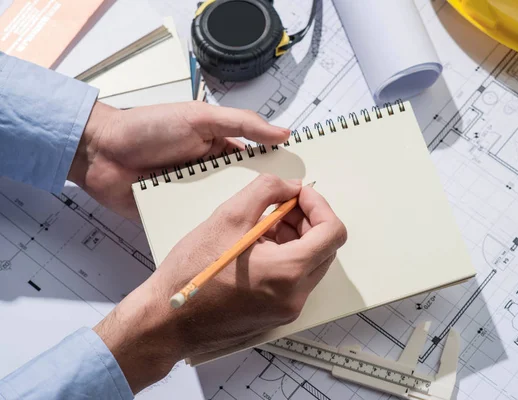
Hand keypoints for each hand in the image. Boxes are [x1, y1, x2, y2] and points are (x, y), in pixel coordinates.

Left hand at [68, 101, 289, 219]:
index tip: (304, 187)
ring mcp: (194, 196)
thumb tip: (283, 132)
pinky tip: (230, 244)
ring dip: (239, 220)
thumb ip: (241, 123)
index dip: (279, 174)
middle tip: (294, 222)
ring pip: (225, 212)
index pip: (257, 163)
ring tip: (268, 239)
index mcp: (221, 149)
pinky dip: (210, 232)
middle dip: (264, 204)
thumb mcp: (200, 117)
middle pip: (244, 192)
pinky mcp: (177, 214)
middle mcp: (211, 174)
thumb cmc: (148, 127)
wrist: (100, 152)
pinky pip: (198, 224)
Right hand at [93, 175, 346, 392]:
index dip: (319, 205)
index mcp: (288, 272)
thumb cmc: (192, 271)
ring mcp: (287, 308)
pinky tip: (257, 246)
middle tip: (279, 206)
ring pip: (310, 263)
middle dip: (307, 220)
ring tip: (262, 225)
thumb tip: (291, 186)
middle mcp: (295, 295)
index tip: (298, 194)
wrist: (168, 319)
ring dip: (296, 238)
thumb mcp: (229, 216)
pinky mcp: (276, 314)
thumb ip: (267, 191)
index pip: (333, 232)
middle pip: (325, 247)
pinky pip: (295, 279)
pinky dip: (285, 257)